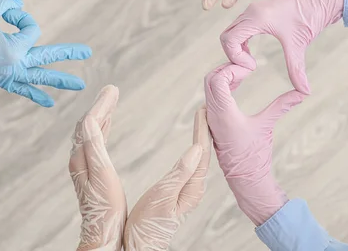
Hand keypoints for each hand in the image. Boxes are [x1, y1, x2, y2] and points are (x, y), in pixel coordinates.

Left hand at [70, 85, 126, 250]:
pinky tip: (107, 124)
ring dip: (101, 114)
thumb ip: (94, 147)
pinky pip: (94, 140)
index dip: (101, 104)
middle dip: (101, 105)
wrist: (102, 231)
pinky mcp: (90, 169)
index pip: (89, 122)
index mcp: (81, 157)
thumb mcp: (102, 175)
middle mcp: (79, 157)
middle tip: (114, 90)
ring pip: (90, 131)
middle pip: (87, 123)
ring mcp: (83, 163)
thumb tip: (89, 119)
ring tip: (112, 100)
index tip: (114, 89)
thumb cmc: (105, 208)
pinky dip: (101, 127)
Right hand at [123, 108, 210, 249]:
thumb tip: (197, 149)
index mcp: (192, 187)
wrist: (141, 244)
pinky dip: (193, 149)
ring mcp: (188, 190)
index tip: (202, 111)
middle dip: (205, 130)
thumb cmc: (149, 224)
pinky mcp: (181, 191)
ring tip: (201, 121)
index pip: (202, 153)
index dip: (202, 131)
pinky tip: (192, 145)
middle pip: (203, 153)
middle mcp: (194, 187)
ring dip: (200, 138)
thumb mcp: (164, 196)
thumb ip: (181, 173)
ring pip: (198, 158)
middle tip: (205, 109)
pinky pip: (191, 165)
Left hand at [204, 63, 304, 225]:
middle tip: (246, 68)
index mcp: (223, 113)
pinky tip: (237, 85)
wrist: (244, 178)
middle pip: (210, 79)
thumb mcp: (267, 126)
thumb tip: (303, 93)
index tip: (250, 69)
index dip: (231, 69)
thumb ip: (282, 106)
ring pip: (209, 87)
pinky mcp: (212, 120)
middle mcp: (212, 113)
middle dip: (227, 69)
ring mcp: (210, 117)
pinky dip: (222, 86)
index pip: (217, 80)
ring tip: (243, 74)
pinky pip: (211, 96)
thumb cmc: (254, 155)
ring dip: (223, 77)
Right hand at [220, 0, 344, 93]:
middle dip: (233, 54)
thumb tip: (304, 91)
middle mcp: (251, 12)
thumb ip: (297, 69)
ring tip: (250, 61)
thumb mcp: (300, 44)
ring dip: (235, 48)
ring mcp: (253, 10)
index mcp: (257, 18)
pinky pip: (238, 27)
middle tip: (249, 67)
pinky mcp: (257, 11)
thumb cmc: (311, 15)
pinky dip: (239, 41)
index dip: (235, 57)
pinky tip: (251, 51)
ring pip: (231, 31)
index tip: (252, 67)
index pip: (230, 40)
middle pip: (226, 36)